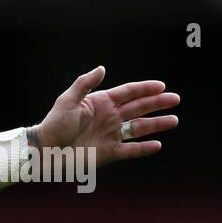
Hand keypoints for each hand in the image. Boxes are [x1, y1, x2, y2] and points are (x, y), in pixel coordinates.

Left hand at [32, 66, 179, 166]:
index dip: (145, 89)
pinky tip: (158, 145)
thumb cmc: (54, 124)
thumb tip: (103, 68)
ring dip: (156, 124)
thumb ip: (84, 84)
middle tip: (175, 99)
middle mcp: (108, 118)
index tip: (161, 86)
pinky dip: (144, 148)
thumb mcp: (67, 101)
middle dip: (157, 103)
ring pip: (138, 128)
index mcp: (100, 103)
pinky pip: (130, 151)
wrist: (46, 151)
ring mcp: (109, 136)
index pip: (128, 93)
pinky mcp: (108, 153)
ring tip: (174, 120)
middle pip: (138, 108)